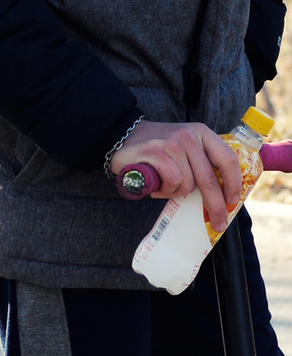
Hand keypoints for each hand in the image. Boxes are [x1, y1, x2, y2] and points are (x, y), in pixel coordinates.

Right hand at [109, 119, 242, 232]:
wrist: (120, 135)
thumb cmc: (157, 149)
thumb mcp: (185, 146)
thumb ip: (202, 160)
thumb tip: (223, 193)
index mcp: (202, 133)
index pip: (228, 159)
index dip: (234, 183)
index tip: (233, 200)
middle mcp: (189, 136)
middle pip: (209, 178)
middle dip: (216, 205)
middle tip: (218, 223)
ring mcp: (172, 143)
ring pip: (188, 184)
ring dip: (177, 193)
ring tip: (166, 188)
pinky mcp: (155, 152)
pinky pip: (172, 181)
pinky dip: (165, 191)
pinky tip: (157, 188)